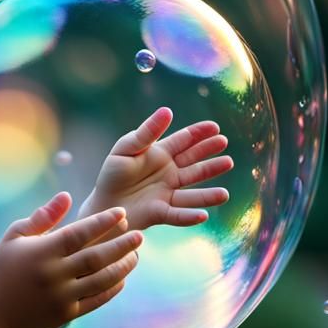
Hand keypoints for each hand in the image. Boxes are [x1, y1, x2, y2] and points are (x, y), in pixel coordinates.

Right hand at [0, 192, 141, 327]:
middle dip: (122, 244)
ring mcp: (60, 297)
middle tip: (141, 234)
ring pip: (101, 280)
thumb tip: (67, 195)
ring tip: (135, 255)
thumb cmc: (2, 267)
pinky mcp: (65, 315)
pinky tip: (123, 277)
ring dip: (123, 267)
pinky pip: (96, 300)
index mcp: (41, 252)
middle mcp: (53, 275)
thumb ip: (43, 216)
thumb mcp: (15, 236)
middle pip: (96, 257)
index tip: (122, 212)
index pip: (79, 234)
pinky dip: (113, 288)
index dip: (103, 222)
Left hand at [79, 107, 232, 232]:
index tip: (215, 127)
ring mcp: (166, 193)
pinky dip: (190, 216)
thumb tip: (168, 111)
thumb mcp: (126, 149)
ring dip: (208, 194)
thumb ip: (146, 133)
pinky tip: (203, 215)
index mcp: (160, 154)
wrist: (102, 204)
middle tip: (224, 146)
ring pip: (192, 193)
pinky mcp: (160, 213)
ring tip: (225, 194)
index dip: (199, 133)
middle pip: (193, 164)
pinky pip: (177, 215)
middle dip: (209, 155)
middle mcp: (168, 173)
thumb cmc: (112, 175)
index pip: (184, 141)